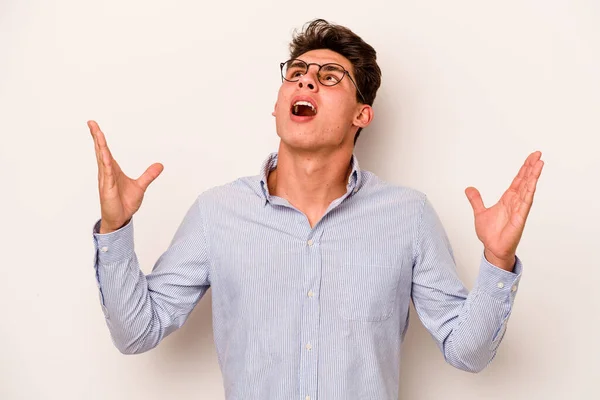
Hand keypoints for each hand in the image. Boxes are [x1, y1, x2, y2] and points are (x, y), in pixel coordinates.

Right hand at [88, 120, 163, 233]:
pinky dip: (106, 162)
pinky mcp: (108, 188)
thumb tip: (160, 165)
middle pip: (100, 151)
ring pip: (102, 159)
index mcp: (113, 170)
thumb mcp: (140, 186)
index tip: (95, 126)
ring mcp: (106, 179)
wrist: (120, 219)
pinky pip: (107, 172)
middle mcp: (107, 172)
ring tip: (97, 132)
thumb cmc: (125, 203)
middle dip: (96, 136)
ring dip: (100, 146)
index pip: (106, 151)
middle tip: (91, 123)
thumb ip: (149, 175)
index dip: (100, 139)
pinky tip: (104, 154)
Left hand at [465, 151, 544, 270]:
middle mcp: (515, 202)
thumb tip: (469, 189)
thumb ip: (476, 200)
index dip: (524, 168)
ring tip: (540, 163)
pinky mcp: (519, 218)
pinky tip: (533, 182)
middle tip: (538, 154)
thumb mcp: (480, 212)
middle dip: (531, 167)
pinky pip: (525, 203)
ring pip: (528, 189)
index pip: (518, 180)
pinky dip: (529, 192)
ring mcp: (519, 209)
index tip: (531, 157)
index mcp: (508, 199)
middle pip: (525, 181)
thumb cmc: (490, 234)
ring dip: (533, 176)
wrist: (492, 248)